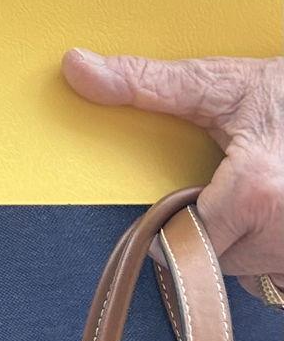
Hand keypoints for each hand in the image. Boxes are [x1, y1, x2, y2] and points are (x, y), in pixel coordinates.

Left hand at [62, 50, 283, 298]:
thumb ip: (146, 82)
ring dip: (247, 243)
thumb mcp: (219, 83)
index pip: (186, 244)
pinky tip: (277, 214)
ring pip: (254, 270)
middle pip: (219, 261)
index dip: (173, 223)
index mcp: (256, 192)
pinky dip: (275, 248)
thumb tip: (76, 67)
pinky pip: (282, 272)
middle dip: (211, 231)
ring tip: (259, 193)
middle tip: (226, 186)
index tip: (179, 199)